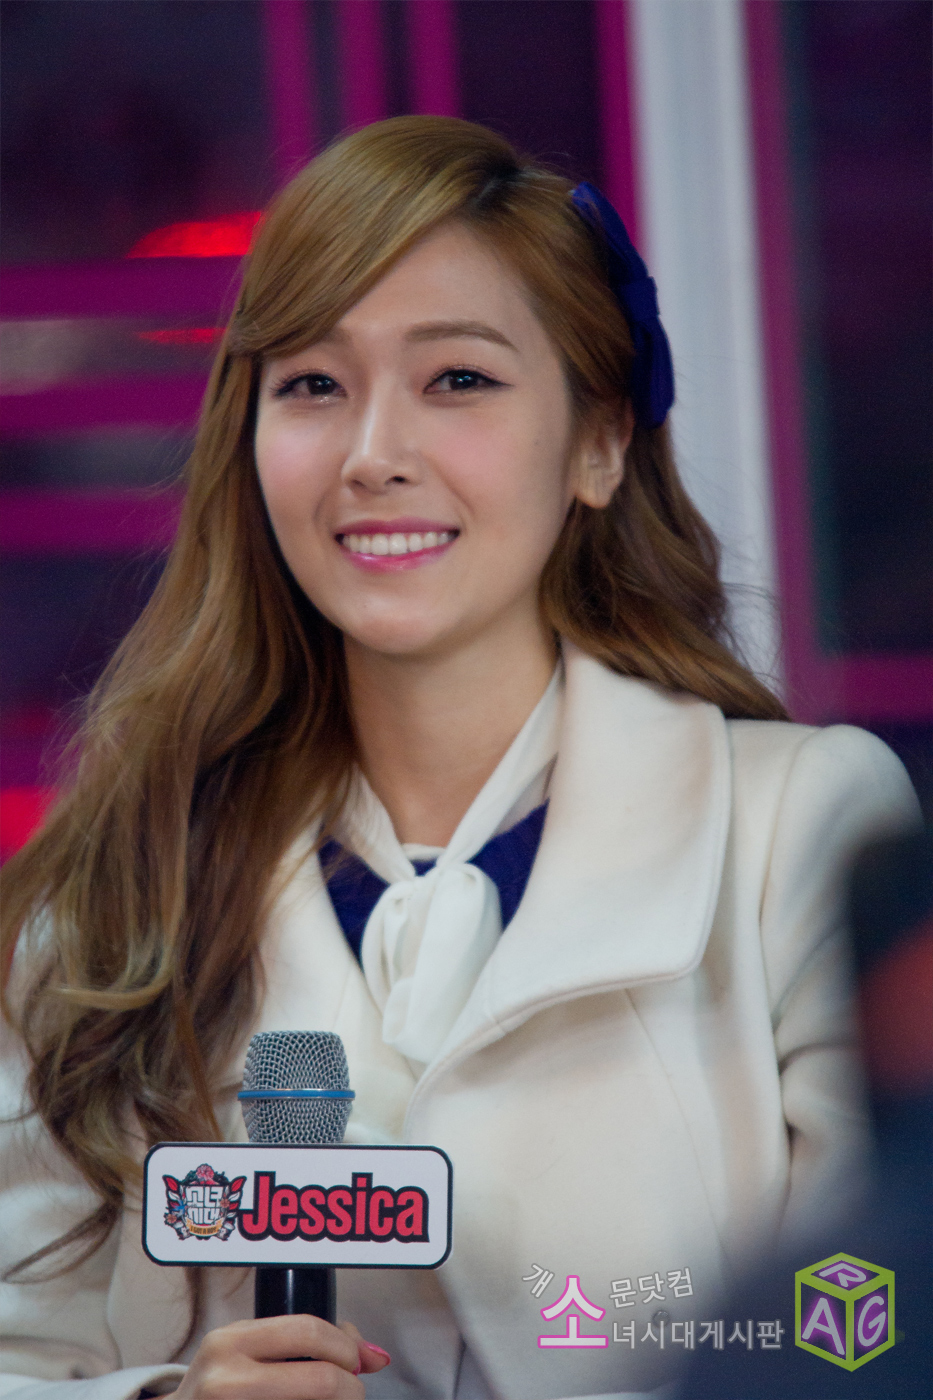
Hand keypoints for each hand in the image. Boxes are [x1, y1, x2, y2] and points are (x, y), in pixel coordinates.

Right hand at [173, 1315, 389, 1398]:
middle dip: (350, 1388)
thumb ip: (304, 1341)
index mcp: (231, 1341)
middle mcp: (226, 1379)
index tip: (356, 1361)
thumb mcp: (248, 1351)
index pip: (307, 1332)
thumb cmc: (220, 1388)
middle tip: (353, 1392)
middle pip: (320, 1380)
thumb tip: (372, 1355)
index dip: (345, 1348)